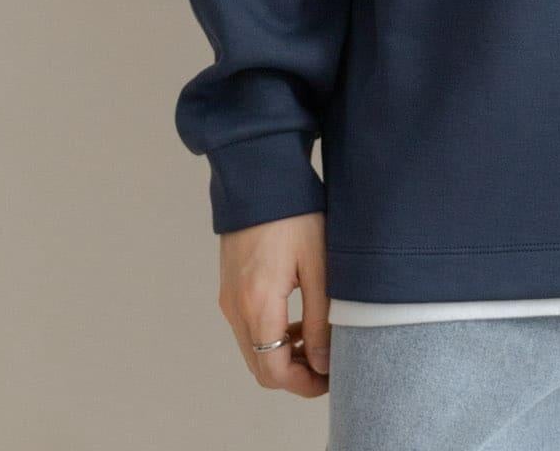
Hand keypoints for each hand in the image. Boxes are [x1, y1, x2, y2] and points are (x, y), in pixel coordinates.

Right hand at [218, 211, 332, 394]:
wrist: (259, 174)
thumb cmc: (294, 214)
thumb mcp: (317, 266)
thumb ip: (319, 320)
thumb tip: (323, 363)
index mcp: (258, 305)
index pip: (274, 372)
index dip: (303, 385)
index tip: (332, 378)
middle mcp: (235, 307)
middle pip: (260, 367)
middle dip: (294, 375)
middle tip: (327, 364)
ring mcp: (228, 297)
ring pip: (252, 349)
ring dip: (281, 356)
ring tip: (315, 341)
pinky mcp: (229, 286)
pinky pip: (246, 328)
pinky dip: (269, 336)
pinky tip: (295, 321)